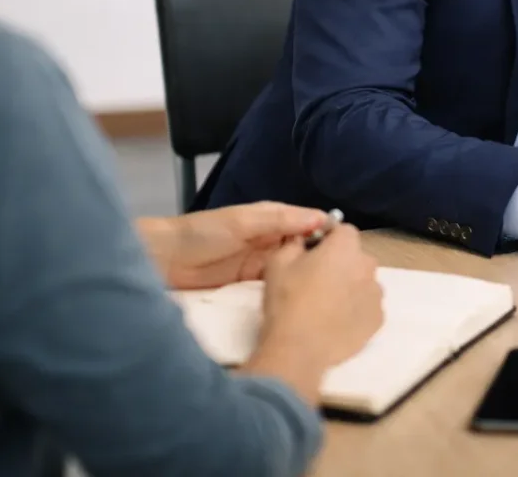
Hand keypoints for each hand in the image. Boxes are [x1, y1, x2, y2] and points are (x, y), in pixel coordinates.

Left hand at [140, 202, 332, 290]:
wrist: (165, 259)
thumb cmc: (204, 232)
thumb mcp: (245, 221)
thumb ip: (281, 220)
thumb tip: (322, 220)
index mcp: (275, 218)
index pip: (311, 223)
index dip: (329, 235)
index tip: (352, 251)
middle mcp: (273, 239)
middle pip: (307, 248)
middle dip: (323, 258)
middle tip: (347, 276)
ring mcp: (264, 263)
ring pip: (295, 267)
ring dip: (309, 275)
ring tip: (334, 290)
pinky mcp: (252, 285)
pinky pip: (278, 284)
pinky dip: (290, 288)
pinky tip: (307, 298)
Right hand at [255, 225, 384, 372]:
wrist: (299, 347)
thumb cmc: (287, 299)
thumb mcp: (278, 262)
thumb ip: (294, 242)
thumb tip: (303, 238)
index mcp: (346, 246)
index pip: (343, 231)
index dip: (328, 239)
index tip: (313, 253)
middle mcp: (368, 265)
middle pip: (356, 257)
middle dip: (341, 263)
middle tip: (317, 281)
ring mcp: (377, 293)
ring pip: (364, 282)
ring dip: (351, 287)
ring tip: (327, 305)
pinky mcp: (378, 319)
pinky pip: (368, 307)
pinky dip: (357, 310)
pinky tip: (337, 321)